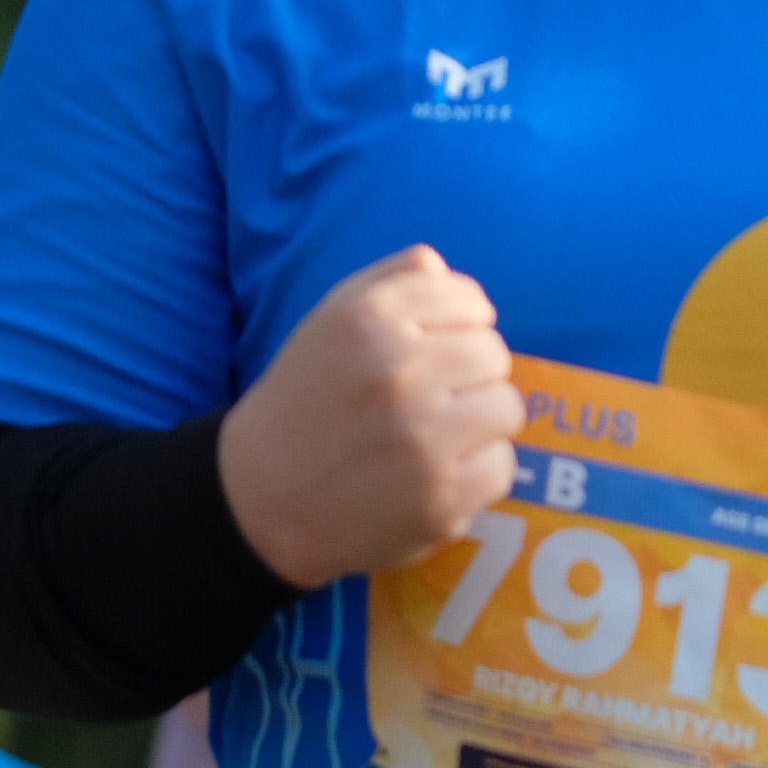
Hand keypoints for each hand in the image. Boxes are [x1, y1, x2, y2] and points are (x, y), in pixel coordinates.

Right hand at [217, 247, 524, 590]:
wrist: (260, 499)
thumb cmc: (304, 404)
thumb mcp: (328, 323)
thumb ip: (389, 283)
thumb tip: (444, 268)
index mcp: (370, 318)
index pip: (471, 301)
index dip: (462, 327)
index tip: (439, 351)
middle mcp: (398, 371)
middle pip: (493, 355)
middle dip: (471, 376)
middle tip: (434, 401)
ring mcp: (423, 438)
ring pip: (506, 408)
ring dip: (480, 424)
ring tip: (437, 437)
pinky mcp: (442, 497)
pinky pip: (502, 466)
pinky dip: (477, 473)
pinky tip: (436, 476)